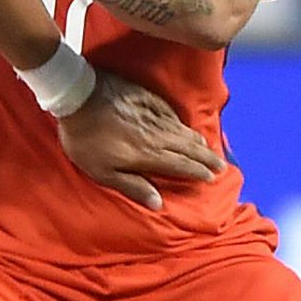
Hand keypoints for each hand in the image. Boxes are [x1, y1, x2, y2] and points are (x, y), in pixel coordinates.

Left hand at [57, 71, 224, 210]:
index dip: (197, 172)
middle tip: (222, 165)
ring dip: (197, 140)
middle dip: (206, 158)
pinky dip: (181, 122)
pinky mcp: (147, 97)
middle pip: (188, 147)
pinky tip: (184, 124)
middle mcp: (157, 134)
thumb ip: (132, 186)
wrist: (78, 96)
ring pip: (182, 129)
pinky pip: (171, 112)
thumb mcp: (102, 172)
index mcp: (148, 154)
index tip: (211, 178)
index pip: (180, 165)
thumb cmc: (86, 139)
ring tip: (209, 148)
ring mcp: (153, 113)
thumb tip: (158, 203)